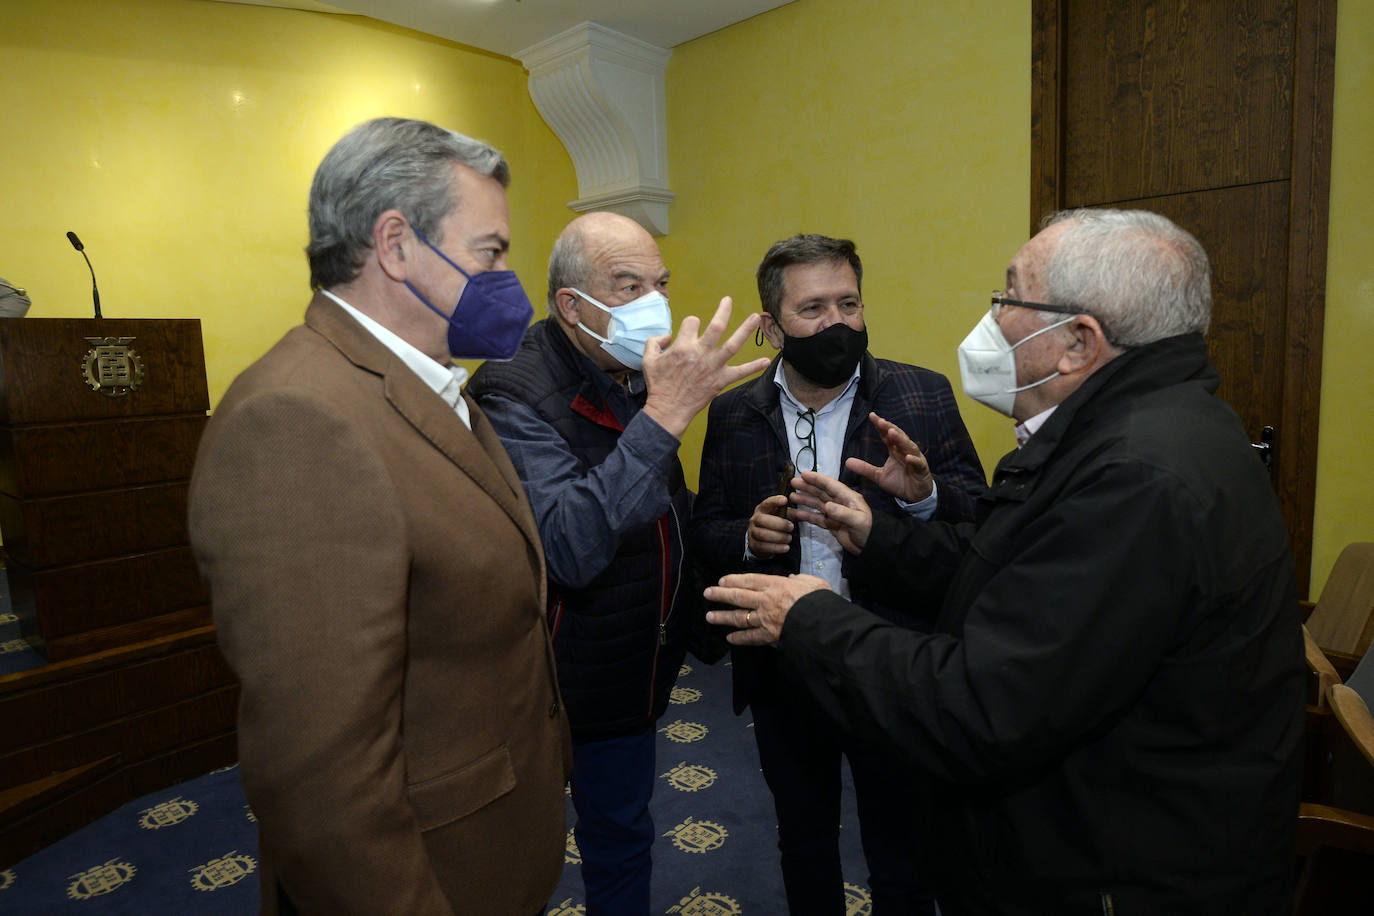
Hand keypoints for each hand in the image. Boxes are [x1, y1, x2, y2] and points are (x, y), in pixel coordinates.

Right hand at [641, 297, 770, 436]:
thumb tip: (666, 336)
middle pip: (716, 326)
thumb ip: (654, 342)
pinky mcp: (720, 380)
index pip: (691, 322)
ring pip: (733, 345)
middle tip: (728, 301)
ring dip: (745, 330)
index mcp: (683, 346)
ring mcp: (712, 367)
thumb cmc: (658, 385)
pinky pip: (740, 373)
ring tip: (756, 317)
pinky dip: (753, 367)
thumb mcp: (648, 360)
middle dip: (724, 311)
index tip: (689, 331)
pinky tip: (765, 360)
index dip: (689, 324)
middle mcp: (700, 354)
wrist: (669, 409)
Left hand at [704, 573, 830, 645]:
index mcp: (775, 585)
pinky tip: (729, 638)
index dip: (733, 580)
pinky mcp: (768, 636)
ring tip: (709, 616)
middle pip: (738, 596)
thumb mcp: (812, 582)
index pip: (748, 580)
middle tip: (707, 593)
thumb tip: (791, 579)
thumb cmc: (819, 600)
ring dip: (722, 617)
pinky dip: (739, 638)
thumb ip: (799, 580)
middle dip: (720, 595)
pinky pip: (750, 637)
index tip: (721, 581)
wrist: (822, 624)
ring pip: (739, 617)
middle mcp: (765, 601)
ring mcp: (765, 619)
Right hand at [747, 495, 793, 555]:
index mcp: (762, 509)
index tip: (785, 500)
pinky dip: (776, 548)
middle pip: (762, 520)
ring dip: (778, 537)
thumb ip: (792, 514)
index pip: (767, 503)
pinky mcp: (754, 545)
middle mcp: (755, 519)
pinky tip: (786, 547)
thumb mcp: (782, 516)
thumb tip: (804, 514)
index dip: (775, 501)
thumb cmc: (774, 523)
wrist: (761, 539)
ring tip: (789, 538)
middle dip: (779, 524)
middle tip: (791, 527)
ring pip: (762, 534)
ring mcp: (753, 532)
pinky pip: (764, 547)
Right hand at [788, 470, 872, 553]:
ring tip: (791, 497)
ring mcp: (835, 514)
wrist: (871, 547)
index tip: (804, 474)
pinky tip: (797, 514)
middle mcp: (840, 503)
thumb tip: (826, 506)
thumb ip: (842, 513)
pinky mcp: (832, 525)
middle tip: (793, 483)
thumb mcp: (858, 521)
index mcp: (848, 498)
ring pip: (817, 504)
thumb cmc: (868, 531)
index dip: (817, 479)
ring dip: (805, 500)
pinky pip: (817, 518)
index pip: (830, 485)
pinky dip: (807, 516)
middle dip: (807, 487)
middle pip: (821, 492)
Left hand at [844, 412, 933, 501]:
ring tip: (892, 433)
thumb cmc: (899, 482)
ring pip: (908, 447)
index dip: (880, 426)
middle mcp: (905, 451)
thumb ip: (865, 468)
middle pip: (898, 437)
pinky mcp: (921, 470)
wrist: (916, 495)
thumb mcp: (879, 476)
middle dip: (890, 428)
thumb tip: (847, 462)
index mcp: (895, 450)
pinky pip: (918, 463)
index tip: (872, 416)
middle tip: (881, 421)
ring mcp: (915, 459)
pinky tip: (908, 457)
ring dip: (901, 440)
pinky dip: (913, 460)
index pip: (887, 435)